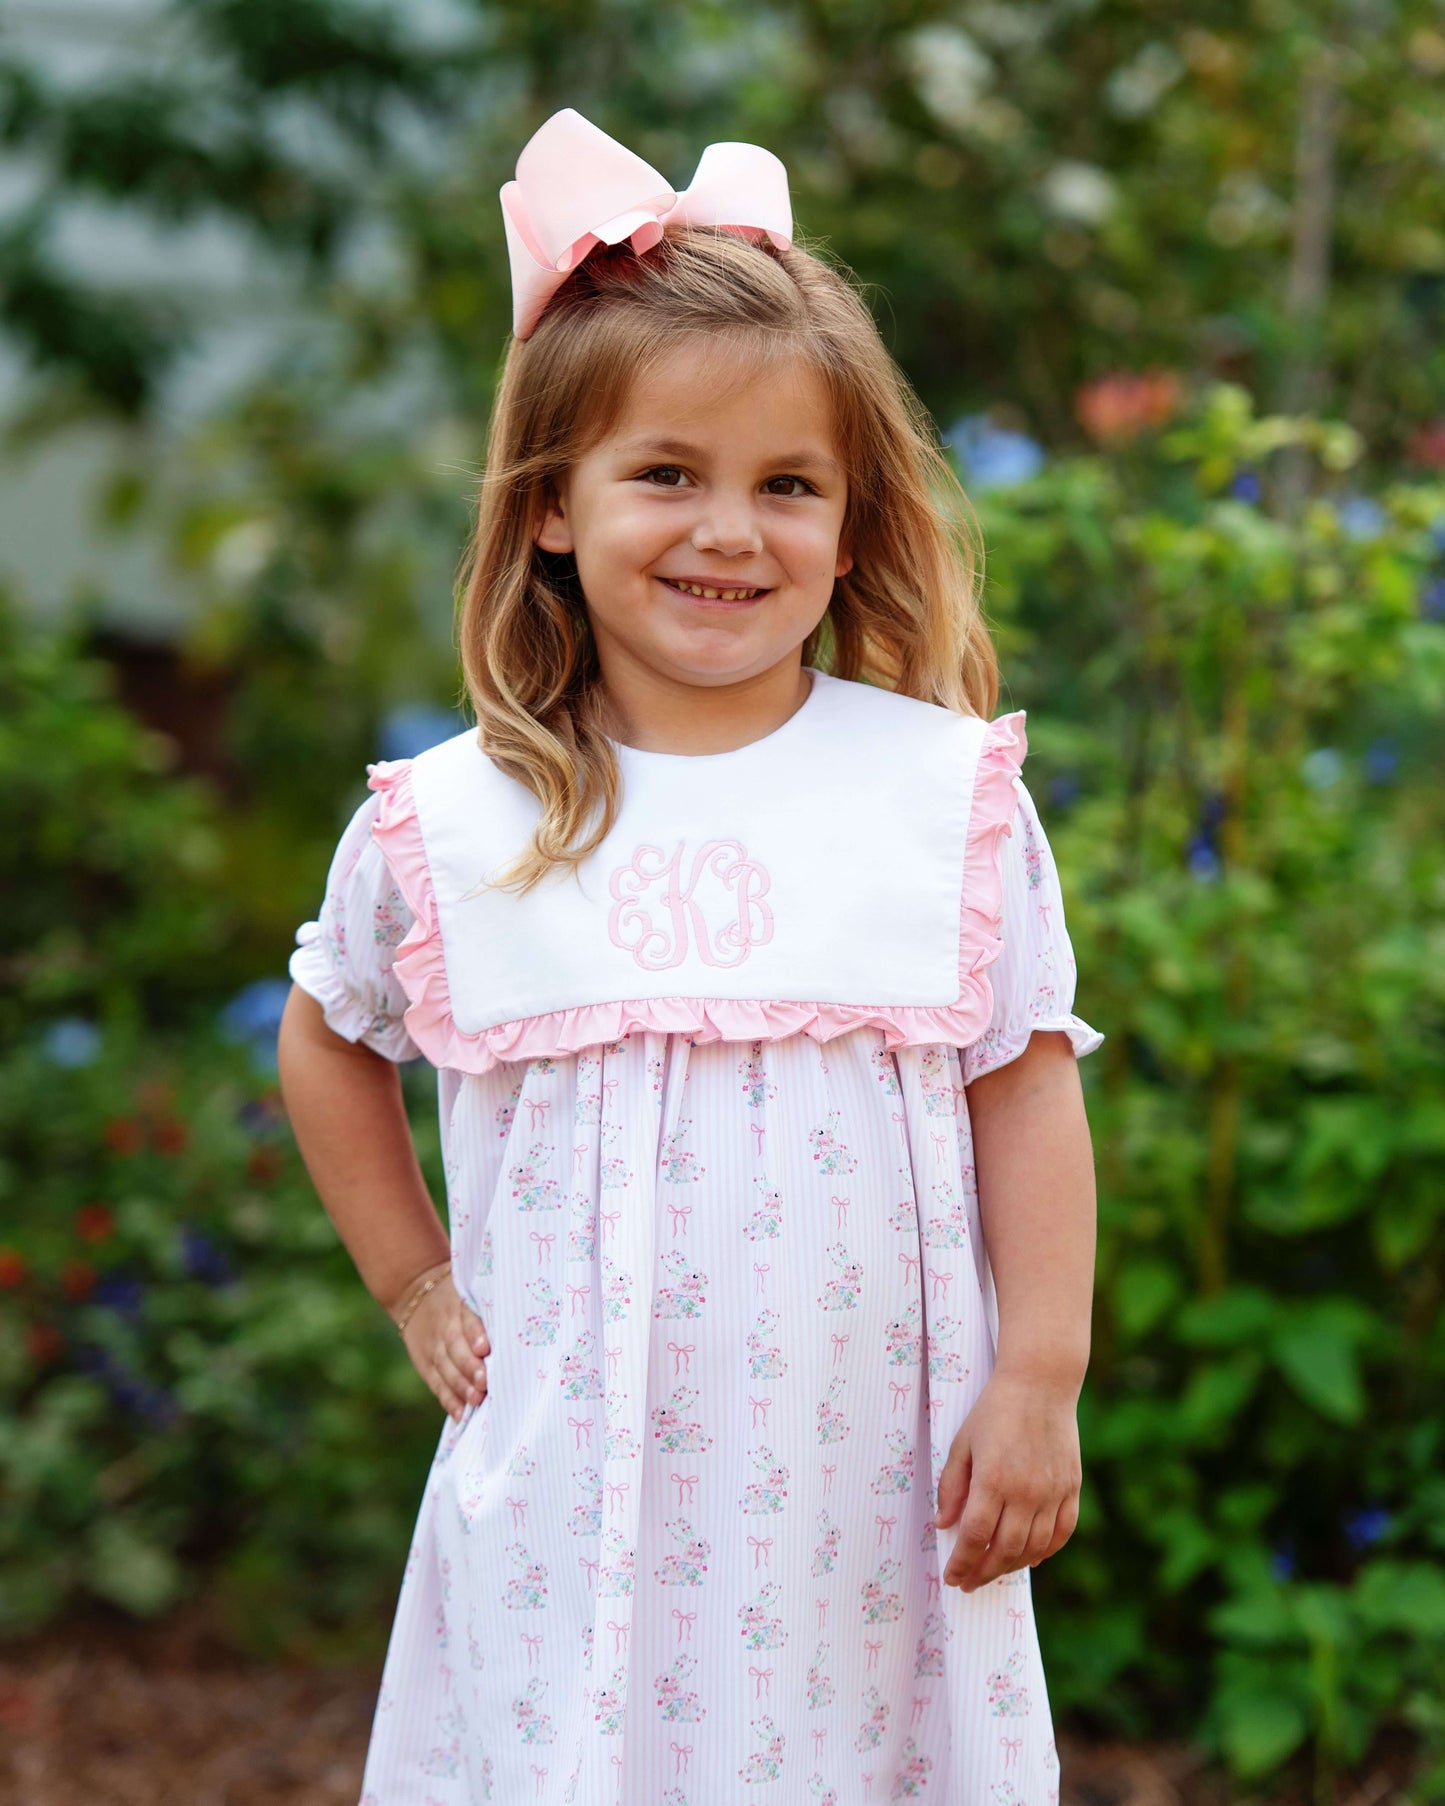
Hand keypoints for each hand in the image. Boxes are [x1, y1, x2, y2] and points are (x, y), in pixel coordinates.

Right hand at [397, 1265, 490, 1422]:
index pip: (467, 1319)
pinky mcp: (426, 1364)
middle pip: (455, 1347)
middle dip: (469, 1366)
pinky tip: (460, 1414)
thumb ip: (492, 1307)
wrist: (415, 1291)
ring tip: (475, 1400)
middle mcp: (445, 1326)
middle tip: (485, 1383)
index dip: (475, 1334)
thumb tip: (529, 1320)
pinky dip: (448, 1399)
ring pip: (445, 1367)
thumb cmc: (461, 1297)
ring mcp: (433, 1346)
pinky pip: (436, 1383)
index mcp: (460, 1305)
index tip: (485, 1349)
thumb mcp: (471, 1290)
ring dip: (460, 1386)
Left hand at [933, 1367, 1081, 1590]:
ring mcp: (1053, 1492)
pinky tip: (1031, 1557)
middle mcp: (1026, 1492)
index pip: (975, 1537)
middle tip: (970, 1583)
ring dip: (1012, 1567)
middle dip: (984, 1572)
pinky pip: (1062, 1533)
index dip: (962, 1562)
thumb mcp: (963, 1443)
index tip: (952, 1577)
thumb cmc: (995, 1411)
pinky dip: (1046, 1551)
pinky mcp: (1072, 1488)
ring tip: (994, 1570)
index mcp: (994, 1480)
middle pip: (1004, 1550)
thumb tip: (944, 1525)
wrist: (1041, 1384)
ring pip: (1034, 1548)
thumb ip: (952, 1486)